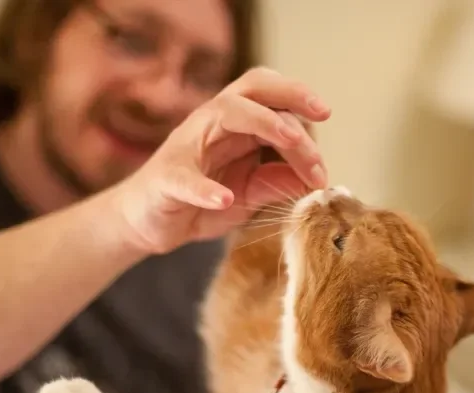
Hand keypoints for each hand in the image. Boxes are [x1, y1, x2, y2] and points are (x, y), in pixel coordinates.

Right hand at [116, 67, 330, 253]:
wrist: (148, 223)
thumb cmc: (201, 202)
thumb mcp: (249, 195)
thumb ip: (277, 183)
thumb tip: (317, 180)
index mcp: (237, 125)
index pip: (274, 99)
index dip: (303, 109)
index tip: (325, 139)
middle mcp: (213, 123)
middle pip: (253, 88)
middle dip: (291, 96)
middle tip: (322, 117)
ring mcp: (188, 146)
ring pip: (226, 112)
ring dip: (264, 122)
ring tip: (292, 142)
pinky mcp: (166, 179)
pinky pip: (185, 177)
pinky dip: (205, 188)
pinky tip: (224, 200)